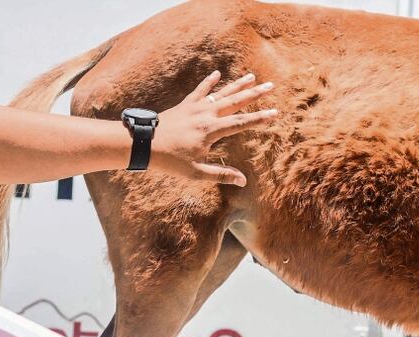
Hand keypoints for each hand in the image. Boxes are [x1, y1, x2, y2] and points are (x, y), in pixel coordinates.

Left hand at [151, 71, 278, 185]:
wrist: (144, 143)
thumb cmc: (170, 161)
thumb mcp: (196, 173)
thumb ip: (221, 175)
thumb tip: (243, 181)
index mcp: (211, 131)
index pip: (241, 123)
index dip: (259, 119)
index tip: (274, 113)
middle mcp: (206, 115)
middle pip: (235, 102)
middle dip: (254, 94)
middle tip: (270, 85)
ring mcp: (195, 108)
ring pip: (221, 93)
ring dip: (237, 85)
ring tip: (251, 76)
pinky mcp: (185, 105)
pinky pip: (200, 90)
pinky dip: (209, 82)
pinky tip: (217, 74)